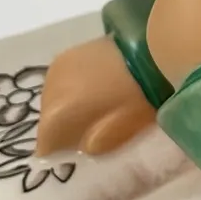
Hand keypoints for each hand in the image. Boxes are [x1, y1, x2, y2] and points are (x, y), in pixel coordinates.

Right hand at [36, 36, 157, 155]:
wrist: (154, 45)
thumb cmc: (141, 95)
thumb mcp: (124, 128)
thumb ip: (98, 143)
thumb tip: (84, 147)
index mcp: (58, 113)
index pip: (46, 144)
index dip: (62, 152)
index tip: (80, 154)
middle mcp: (49, 90)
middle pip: (49, 120)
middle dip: (65, 129)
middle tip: (90, 132)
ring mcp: (57, 68)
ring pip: (53, 99)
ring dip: (68, 108)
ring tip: (94, 109)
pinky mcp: (69, 52)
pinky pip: (62, 81)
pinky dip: (73, 90)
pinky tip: (94, 88)